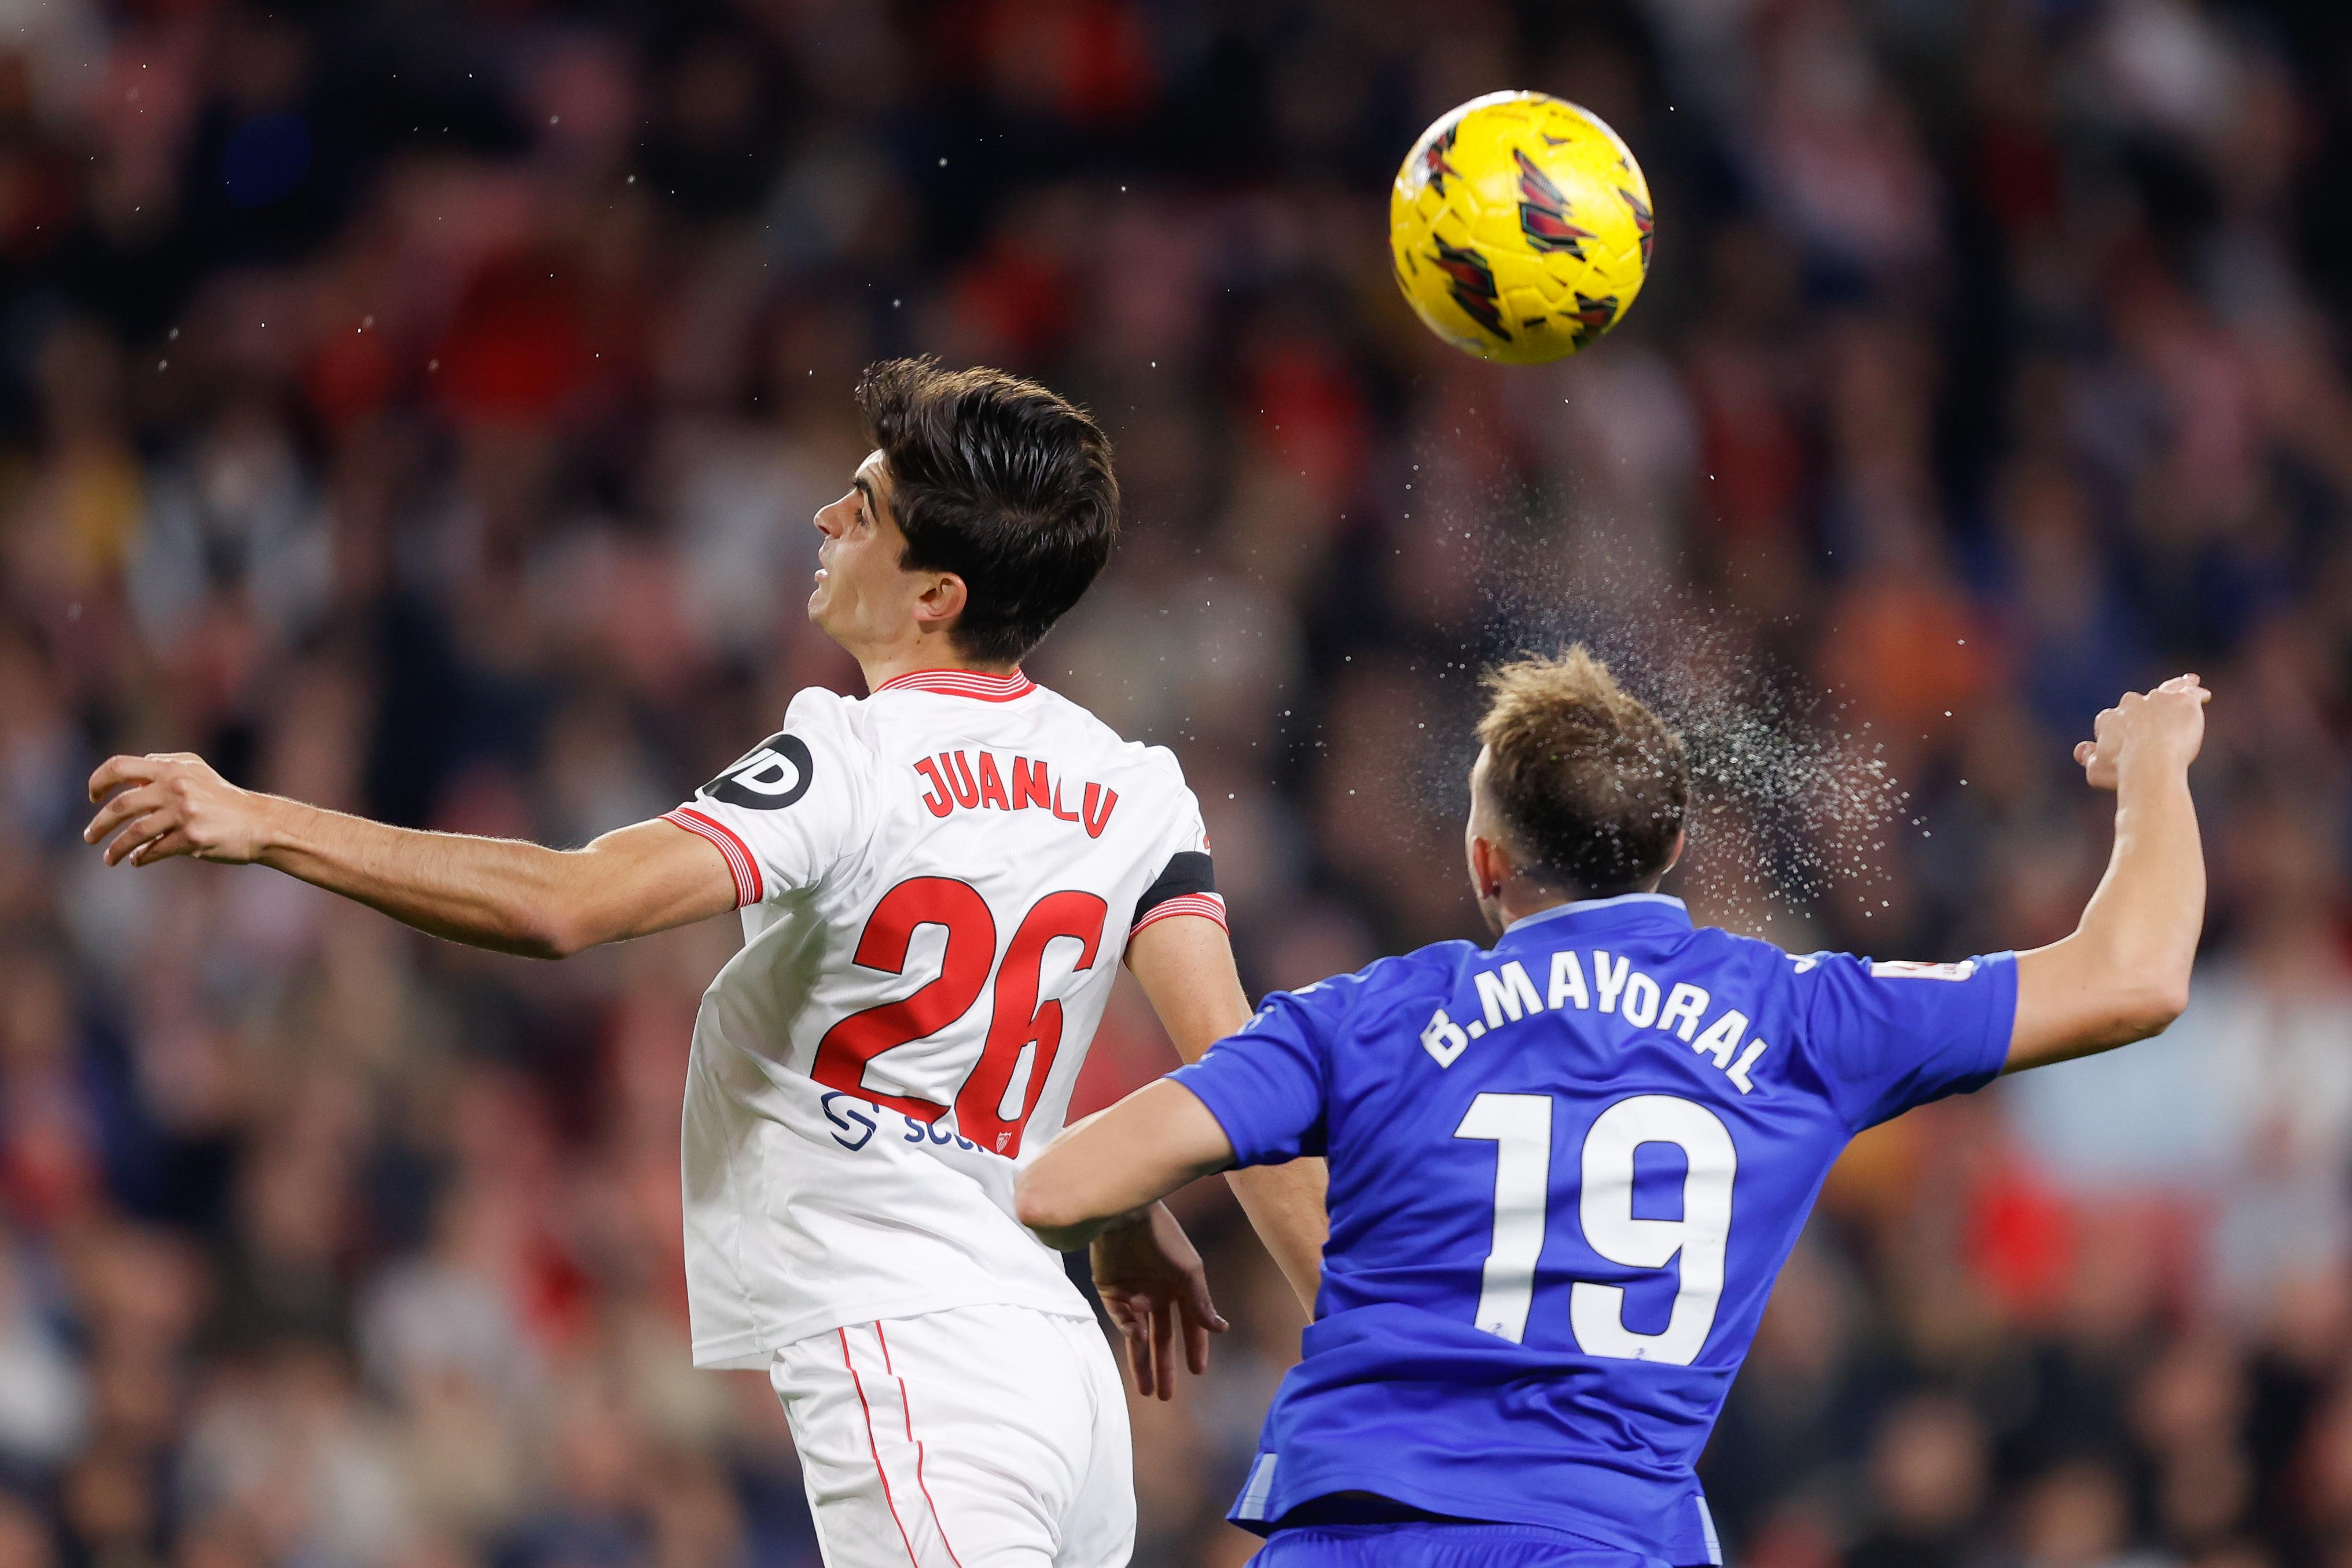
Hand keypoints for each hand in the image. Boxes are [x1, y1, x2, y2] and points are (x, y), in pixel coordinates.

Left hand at [84, 754, 274, 866]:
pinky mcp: (193, 838)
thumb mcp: (197, 770)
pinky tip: (136, 860)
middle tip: (90, 837)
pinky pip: (154, 850)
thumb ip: (164, 765)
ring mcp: (184, 813)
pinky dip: (140, 857)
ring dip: (115, 848)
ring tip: (109, 858)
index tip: (93, 797)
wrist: (259, 823)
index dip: (98, 781)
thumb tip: (130, 776)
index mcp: (171, 768)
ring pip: (133, 833)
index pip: (119, 767)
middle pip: (121, 806)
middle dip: (99, 824)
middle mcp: (175, 787)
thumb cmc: (224, 797)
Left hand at [1088, 1202, 1227, 1399]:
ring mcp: (1133, 1294)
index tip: (1198, 1371)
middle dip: (1165, 1366)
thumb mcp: (1189, 1271)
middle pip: (1162, 1338)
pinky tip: (1138, 1340)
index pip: (1190, 1325)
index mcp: (1180, 1287)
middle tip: (1166, 1396)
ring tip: (1148, 1392)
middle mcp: (1157, 1293)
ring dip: (1142, 1363)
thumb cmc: (1164, 1237)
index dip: (1195, 1347)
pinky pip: (1121, 1320)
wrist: (1126, 1215)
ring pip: (1138, 1338)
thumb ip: (1201, 1303)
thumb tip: (1221, 1330)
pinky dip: (1129, 1332)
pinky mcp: (1110, 1291)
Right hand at [2074, 676, 2210, 791]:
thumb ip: (2089, 758)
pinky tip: (2203, 695)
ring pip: (2165, 691)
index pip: (2113, 719)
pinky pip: (2189, 692)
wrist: (2149, 764)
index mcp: (2108, 719)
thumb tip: (2082, 749)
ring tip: (2184, 688)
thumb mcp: (2096, 770)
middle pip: (2138, 702)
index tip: (2126, 741)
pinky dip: (2195, 692)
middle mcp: (2130, 704)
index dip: (2121, 729)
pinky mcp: (2181, 701)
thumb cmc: (2121, 771)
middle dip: (2144, 708)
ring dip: (2173, 692)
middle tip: (2154, 717)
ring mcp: (2157, 700)